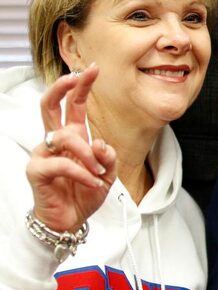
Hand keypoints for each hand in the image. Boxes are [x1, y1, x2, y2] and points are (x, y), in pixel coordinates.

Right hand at [25, 64, 116, 231]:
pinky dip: (82, 173)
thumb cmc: (84, 193)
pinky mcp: (37, 171)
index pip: (74, 105)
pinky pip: (62, 164)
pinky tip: (92, 182)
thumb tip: (99, 143)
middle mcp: (55, 141)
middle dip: (61, 87)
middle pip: (49, 106)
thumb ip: (108, 156)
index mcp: (73, 136)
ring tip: (99, 171)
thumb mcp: (107, 174)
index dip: (81, 86)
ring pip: (64, 137)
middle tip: (75, 76)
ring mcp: (43, 154)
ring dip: (87, 153)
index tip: (93, 69)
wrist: (70, 220)